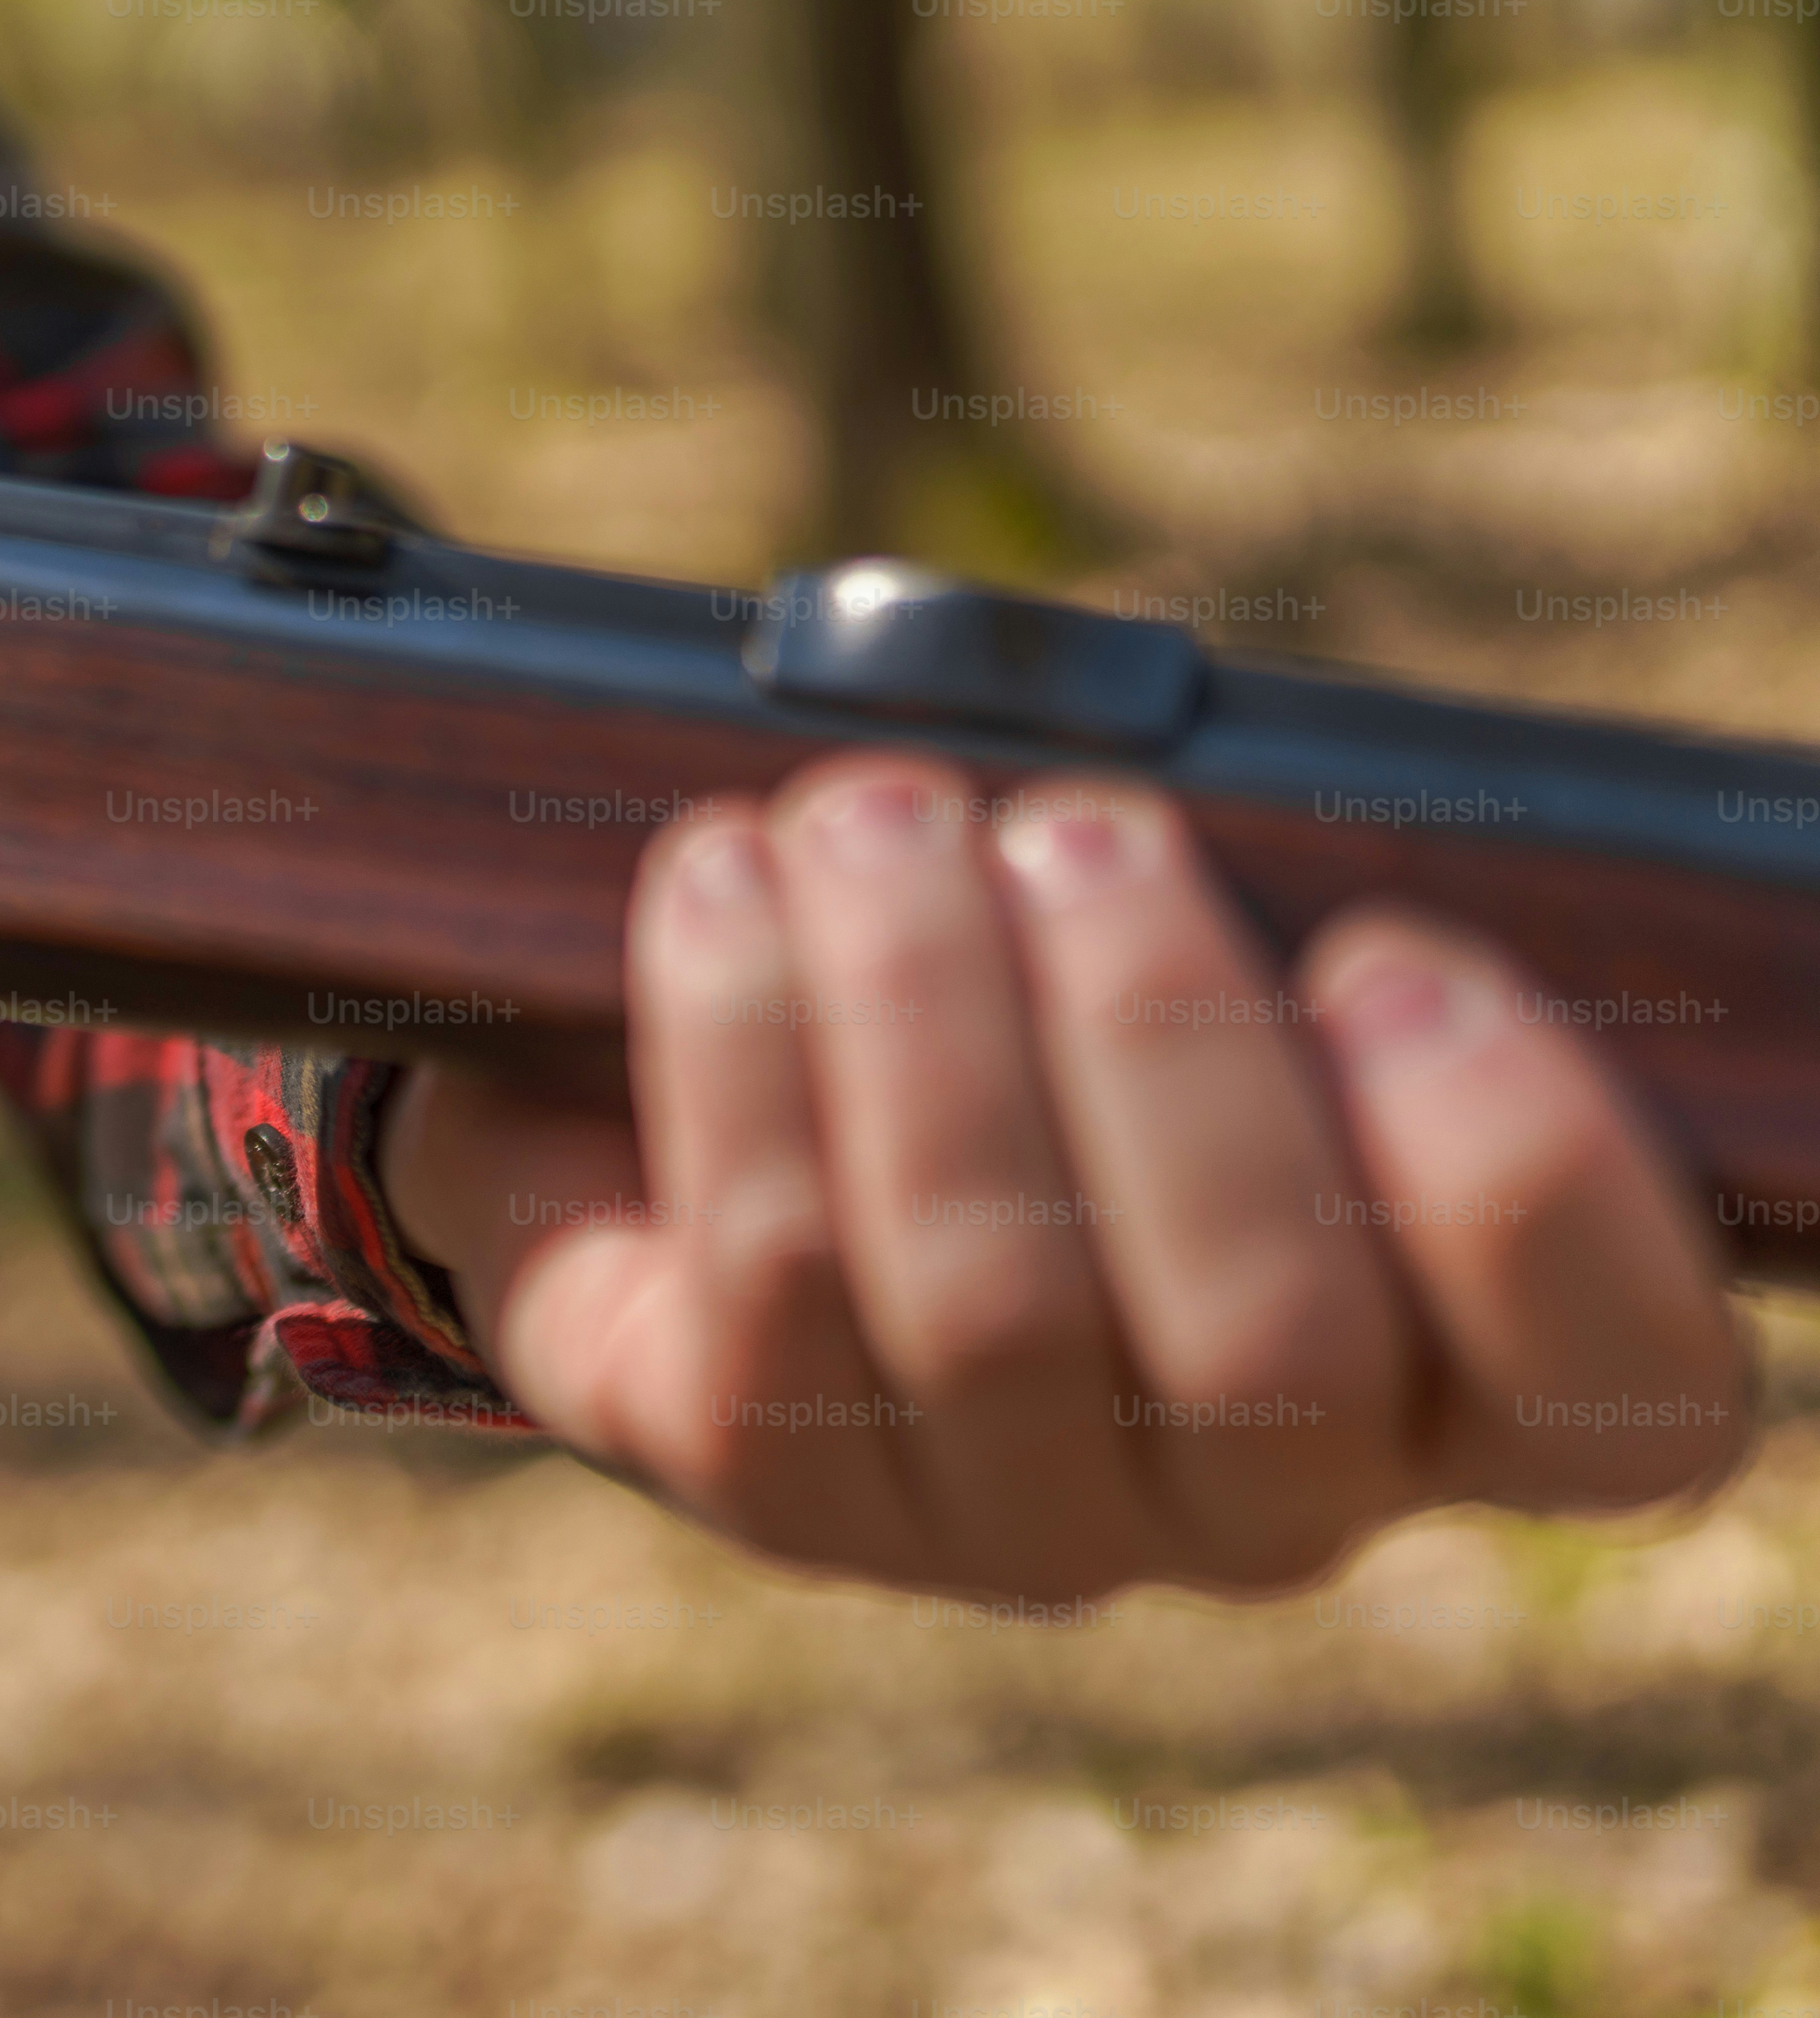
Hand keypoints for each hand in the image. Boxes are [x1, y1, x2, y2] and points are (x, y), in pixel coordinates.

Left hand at [380, 751, 1749, 1600]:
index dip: (1525, 1187)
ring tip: (870, 819)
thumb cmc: (1062, 994)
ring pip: (988, 1300)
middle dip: (1153, 1031)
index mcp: (1459, 1381)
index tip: (1394, 958)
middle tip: (1077, 823)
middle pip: (1264, 1334)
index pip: (1617, 1389)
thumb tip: (1179, 828)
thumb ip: (1276, 920)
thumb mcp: (1217, 945)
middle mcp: (1267, 1503)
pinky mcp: (782, 1489)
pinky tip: (725, 886)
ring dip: (919, 1008)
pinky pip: (768, 1285)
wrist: (768, 1107)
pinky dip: (740, 1048)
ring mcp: (1021, 1523)